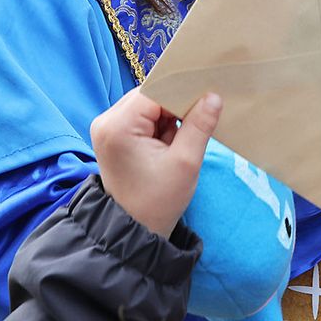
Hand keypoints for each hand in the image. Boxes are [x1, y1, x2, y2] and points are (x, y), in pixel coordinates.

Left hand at [90, 88, 222, 236]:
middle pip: (150, 96)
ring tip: (182, 141)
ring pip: (148, 106)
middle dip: (176, 106)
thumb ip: (200, 126)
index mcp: (118, 126)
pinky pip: (143, 119)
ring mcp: (107, 129)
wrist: (133, 229)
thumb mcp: (186, 162)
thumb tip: (214, 97)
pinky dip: (161, 126)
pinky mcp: (114, 137)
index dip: (182, 91)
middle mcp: (106, 122)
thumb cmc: (158, 201)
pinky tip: (172, 143)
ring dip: (169, 118)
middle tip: (201, 120)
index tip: (208, 96)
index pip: (155, 91)